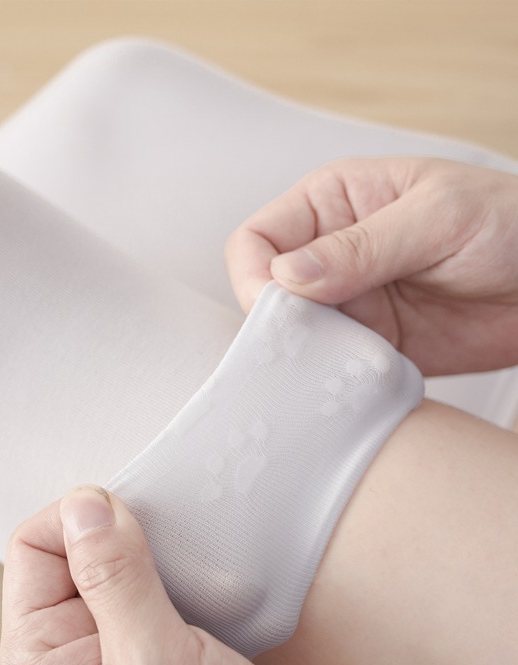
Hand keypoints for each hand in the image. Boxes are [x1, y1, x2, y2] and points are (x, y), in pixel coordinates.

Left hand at [0, 485, 332, 664]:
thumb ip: (115, 579)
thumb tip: (82, 505)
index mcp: (38, 664)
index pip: (32, 549)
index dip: (79, 522)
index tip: (129, 520)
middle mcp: (64, 654)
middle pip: (70, 551)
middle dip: (117, 537)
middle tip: (162, 554)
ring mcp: (107, 649)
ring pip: (112, 562)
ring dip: (148, 553)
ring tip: (182, 575)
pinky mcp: (147, 646)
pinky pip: (145, 583)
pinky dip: (170, 570)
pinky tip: (196, 587)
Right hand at [224, 157, 517, 375]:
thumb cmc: (510, 223)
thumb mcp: (438, 217)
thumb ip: (361, 246)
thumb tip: (286, 275)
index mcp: (333, 204)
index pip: (258, 239)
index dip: (254, 275)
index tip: (276, 306)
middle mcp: (329, 255)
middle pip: (266, 294)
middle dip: (278, 322)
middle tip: (308, 344)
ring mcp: (348, 303)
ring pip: (294, 336)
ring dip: (306, 355)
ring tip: (338, 361)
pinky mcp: (369, 344)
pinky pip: (331, 365)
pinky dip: (333, 377)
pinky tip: (355, 377)